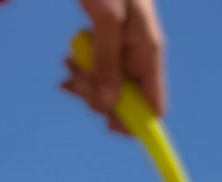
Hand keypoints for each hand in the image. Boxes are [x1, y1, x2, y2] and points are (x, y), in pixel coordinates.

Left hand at [63, 0, 166, 131]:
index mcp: (149, 53)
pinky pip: (99, 69)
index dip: (133, 123)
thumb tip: (107, 107)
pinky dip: (83, 69)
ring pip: (109, 86)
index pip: (153, 109)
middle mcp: (140, 56)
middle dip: (98, 97)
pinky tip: (69, 57)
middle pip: (126, 101)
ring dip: (86, 83)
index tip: (104, 122)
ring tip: (67, 62)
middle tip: (73, 79)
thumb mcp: (105, 18)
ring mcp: (124, 49)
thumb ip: (107, 63)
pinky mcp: (109, 41)